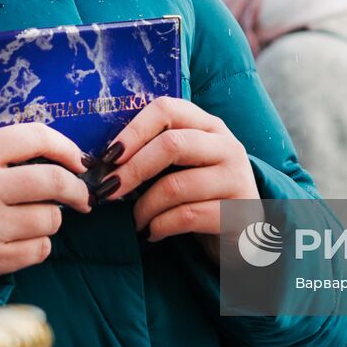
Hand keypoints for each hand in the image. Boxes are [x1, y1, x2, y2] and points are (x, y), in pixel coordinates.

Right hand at [0, 124, 92, 282]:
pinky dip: (37, 245)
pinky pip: (40, 248)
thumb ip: (6, 157)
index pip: (35, 137)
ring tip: (25, 220)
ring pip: (51, 218)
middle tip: (83, 197)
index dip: (66, 147)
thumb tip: (68, 162)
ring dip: (49, 219)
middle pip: (54, 180)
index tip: (80, 160)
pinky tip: (16, 242)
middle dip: (78, 189)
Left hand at [93, 98, 259, 254]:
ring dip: (144, 207)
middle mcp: (227, 146)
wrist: (243, 236)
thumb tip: (103, 159)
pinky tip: (153, 233)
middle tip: (109, 191)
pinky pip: (187, 216)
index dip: (134, 130)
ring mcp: (237, 178)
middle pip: (171, 144)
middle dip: (132, 169)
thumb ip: (155, 154)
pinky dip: (160, 227)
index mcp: (209, 126)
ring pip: (176, 185)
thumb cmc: (201, 197)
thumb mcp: (183, 167)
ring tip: (135, 221)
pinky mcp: (239, 213)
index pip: (168, 109)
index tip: (109, 156)